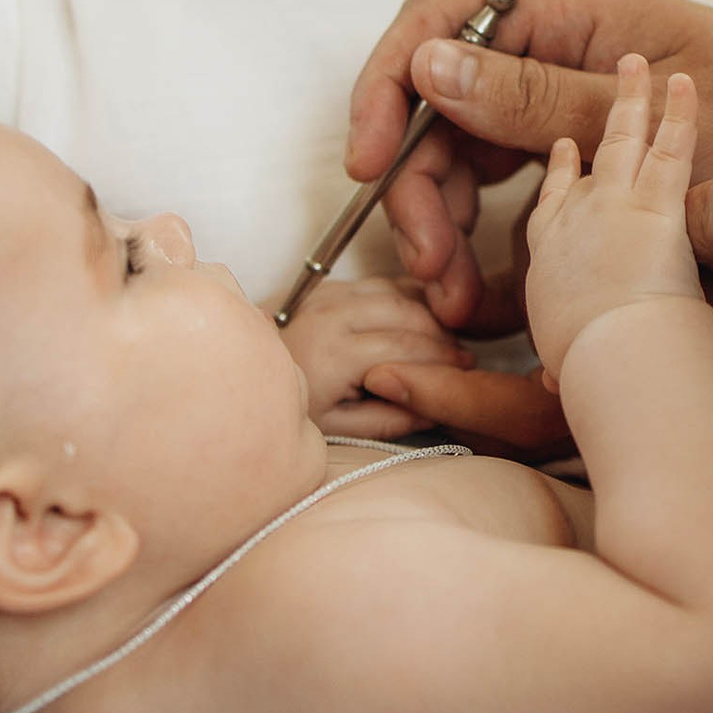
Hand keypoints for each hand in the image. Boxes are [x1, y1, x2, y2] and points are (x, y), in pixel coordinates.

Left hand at [278, 277, 470, 440]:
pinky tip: (424, 319)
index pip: (405, 346)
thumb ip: (389, 419)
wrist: (247, 381)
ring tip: (446, 341)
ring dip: (428, 314)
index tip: (465, 372)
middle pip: (407, 312)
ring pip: (397, 292)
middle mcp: (330, 314)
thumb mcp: (340, 429)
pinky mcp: (328, 287)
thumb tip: (436, 406)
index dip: (442, 359)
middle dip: (441, 335)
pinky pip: (380, 282)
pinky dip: (408, 296)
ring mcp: (328, 295)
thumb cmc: (293, 408)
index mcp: (332, 352)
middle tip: (462, 358)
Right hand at [345, 0, 712, 327]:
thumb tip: (431, 64)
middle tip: (429, 263)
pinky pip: (500, 188)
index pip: (439, 19)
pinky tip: (477, 291)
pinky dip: (480, 238)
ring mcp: (561, 102)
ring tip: (453, 294)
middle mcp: (556, 49)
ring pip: (461, 153)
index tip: (365, 160)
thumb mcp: (655, 115)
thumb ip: (539, 94)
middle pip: (439, 102)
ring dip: (442, 221)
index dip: (388, 84)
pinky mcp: (574, 155)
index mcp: (573, 12)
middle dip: (418, 183)